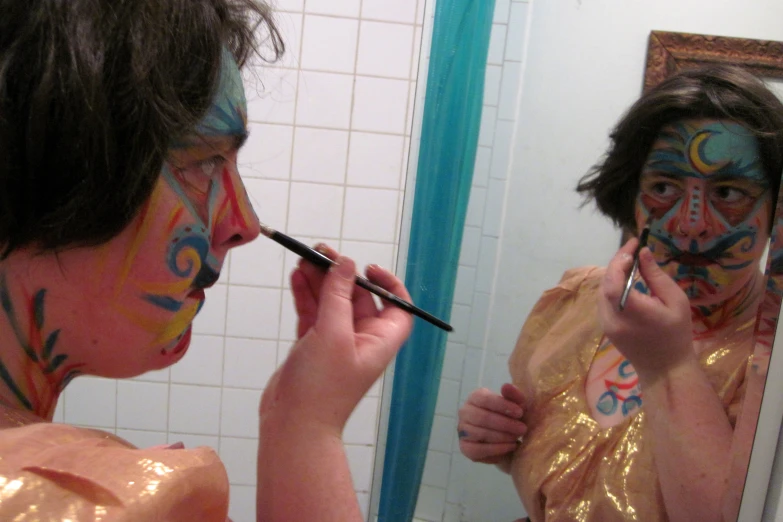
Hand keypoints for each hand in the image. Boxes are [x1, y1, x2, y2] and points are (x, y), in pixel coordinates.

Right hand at [259, 246, 412, 434]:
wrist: (293, 426)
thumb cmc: (321, 387)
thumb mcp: (333, 333)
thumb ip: (338, 295)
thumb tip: (346, 263)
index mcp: (379, 340)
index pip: (397, 306)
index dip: (388, 284)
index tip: (368, 267)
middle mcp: (361, 340)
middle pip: (357, 297)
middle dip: (340, 274)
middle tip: (321, 252)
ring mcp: (336, 343)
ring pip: (331, 302)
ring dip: (319, 281)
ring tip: (303, 259)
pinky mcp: (313, 346)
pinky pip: (312, 313)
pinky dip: (305, 296)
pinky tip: (296, 278)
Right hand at [457, 384, 526, 464]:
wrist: (510, 439)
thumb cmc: (512, 418)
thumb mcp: (517, 405)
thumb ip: (514, 396)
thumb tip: (506, 386)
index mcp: (475, 397)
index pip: (485, 399)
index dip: (503, 406)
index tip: (520, 413)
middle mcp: (465, 412)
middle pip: (482, 417)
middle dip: (505, 424)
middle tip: (522, 429)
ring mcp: (462, 430)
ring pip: (480, 433)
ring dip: (502, 437)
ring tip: (516, 438)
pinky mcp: (465, 448)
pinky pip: (477, 450)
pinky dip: (496, 449)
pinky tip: (510, 447)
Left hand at [598, 239, 693, 382]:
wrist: (664, 368)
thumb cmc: (676, 334)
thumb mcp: (676, 302)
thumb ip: (656, 276)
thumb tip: (643, 253)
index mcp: (633, 313)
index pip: (614, 282)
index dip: (619, 261)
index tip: (633, 245)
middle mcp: (613, 318)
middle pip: (606, 283)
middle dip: (617, 263)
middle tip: (632, 250)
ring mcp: (605, 324)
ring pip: (602, 290)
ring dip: (613, 273)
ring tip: (630, 261)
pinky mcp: (604, 326)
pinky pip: (604, 300)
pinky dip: (612, 286)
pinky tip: (625, 280)